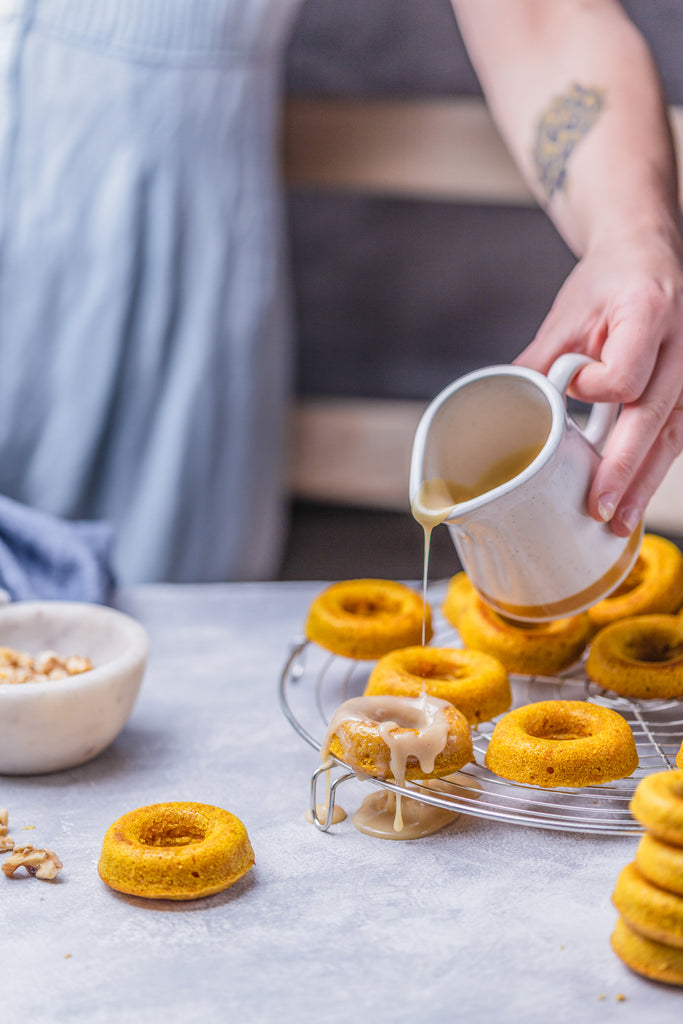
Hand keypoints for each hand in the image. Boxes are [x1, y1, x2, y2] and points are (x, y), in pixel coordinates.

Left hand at [514, 231, 682, 535]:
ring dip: (644, 482)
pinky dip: (654, 466)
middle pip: (655, 418)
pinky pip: (679, 433)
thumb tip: (507, 411)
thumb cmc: (606, 283)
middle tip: (599, 509)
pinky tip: (636, 496)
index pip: (625, 376)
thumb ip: (541, 362)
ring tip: (619, 522)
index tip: (574, 386)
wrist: (646, 253)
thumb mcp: (567, 313)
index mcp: (649, 311)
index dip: (594, 390)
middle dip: (624, 469)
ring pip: (675, 435)